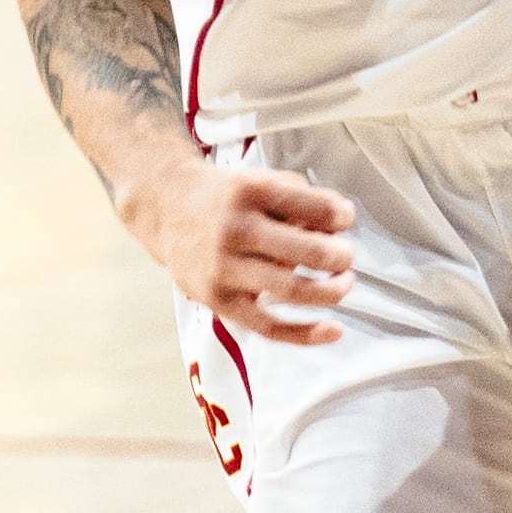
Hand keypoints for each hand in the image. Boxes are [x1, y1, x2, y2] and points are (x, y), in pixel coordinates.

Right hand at [124, 160, 357, 348]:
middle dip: (340, 257)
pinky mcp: (219, 301)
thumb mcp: (259, 179)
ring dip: (331, 291)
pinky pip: (269, 326)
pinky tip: (333, 330)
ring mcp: (226, 269)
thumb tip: (339, 223)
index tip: (346, 219)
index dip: (342, 216)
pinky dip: (305, 333)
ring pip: (293, 291)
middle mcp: (236, 230)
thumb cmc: (222, 197)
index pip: (314, 208)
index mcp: (250, 193)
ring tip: (342, 283)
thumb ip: (300, 195)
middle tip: (345, 256)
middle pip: (309, 252)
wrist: (165, 209)